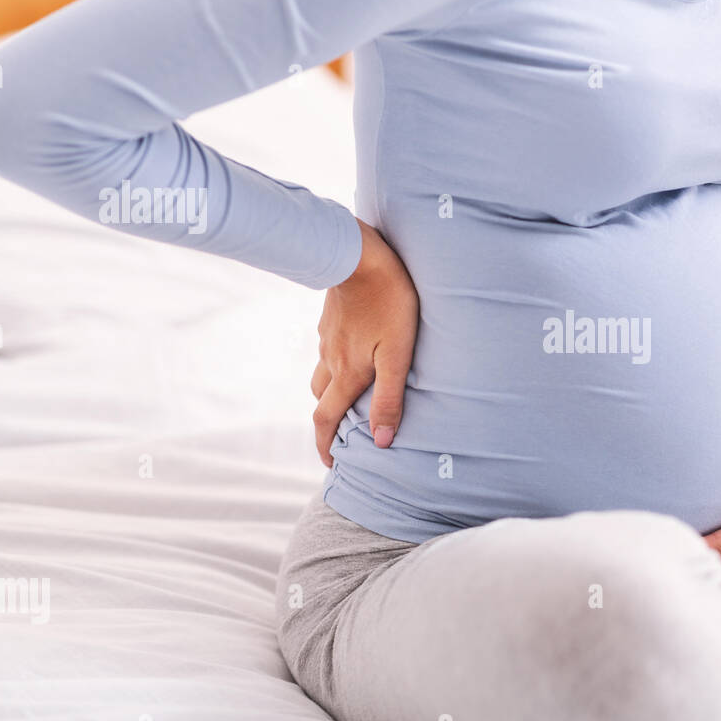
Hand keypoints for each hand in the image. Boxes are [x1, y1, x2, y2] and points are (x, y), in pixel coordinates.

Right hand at [310, 218, 417, 465]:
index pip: (327, 420)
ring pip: (322, 373)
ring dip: (331, 391)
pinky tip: (354, 354)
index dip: (326, 448)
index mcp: (347, 373)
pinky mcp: (332, 317)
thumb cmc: (389, 302)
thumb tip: (383, 441)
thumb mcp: (398, 354)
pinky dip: (336, 363)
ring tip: (349, 398)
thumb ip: (390, 398)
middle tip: (340, 436)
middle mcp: (332, 359)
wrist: (359, 254)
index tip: (331, 466)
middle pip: (321, 399)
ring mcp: (328, 337)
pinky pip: (328, 349)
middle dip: (327, 422)